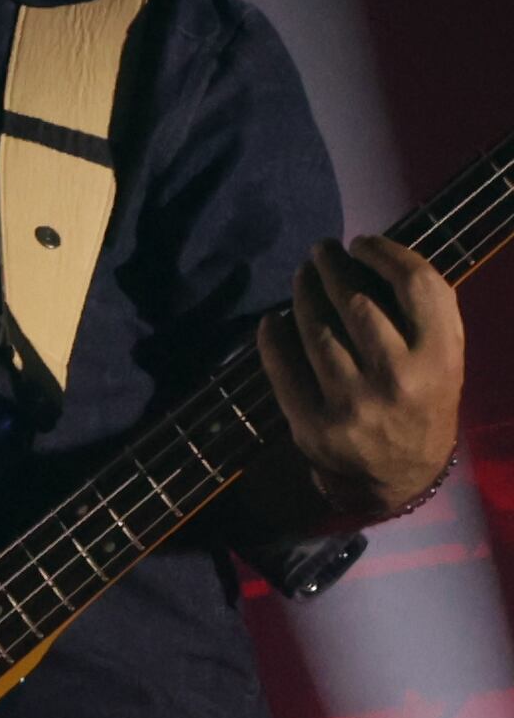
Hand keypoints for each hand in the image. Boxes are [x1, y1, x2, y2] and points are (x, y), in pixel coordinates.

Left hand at [260, 235, 465, 520]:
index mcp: (440, 357)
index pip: (416, 284)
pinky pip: (283, 367)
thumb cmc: (422, 399)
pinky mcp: (312, 424)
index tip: (363, 242)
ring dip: (303, 295)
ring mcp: (352, 403)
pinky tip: (273, 320)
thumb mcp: (444, 357)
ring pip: (316, 330)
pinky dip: (273, 337)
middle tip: (321, 252)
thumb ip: (424, 312)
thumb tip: (372, 255)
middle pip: (356, 302)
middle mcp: (398, 378)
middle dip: (333, 268)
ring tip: (302, 278)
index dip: (385, 253)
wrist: (400, 474)